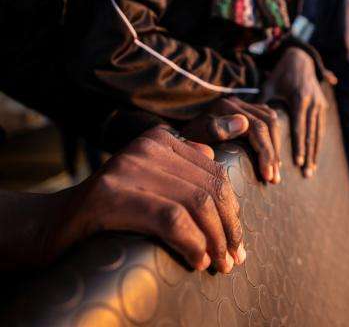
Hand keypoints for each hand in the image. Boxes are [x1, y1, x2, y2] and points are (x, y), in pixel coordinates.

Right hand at [45, 126, 243, 273]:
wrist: (54, 223)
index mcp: (161, 139)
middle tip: (234, 259)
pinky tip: (197, 262)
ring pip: (197, 203)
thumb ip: (181, 165)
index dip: (233, 211)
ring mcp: (129, 166)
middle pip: (211, 189)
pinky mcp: (113, 193)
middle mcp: (148, 146)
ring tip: (219, 265)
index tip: (237, 243)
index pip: (216, 173)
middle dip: (229, 229)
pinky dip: (192, 243)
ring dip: (216, 241)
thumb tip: (213, 153)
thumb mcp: (151, 181)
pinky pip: (172, 219)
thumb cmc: (112, 209)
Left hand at [182, 97, 280, 183]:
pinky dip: (272, 136)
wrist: (174, 140)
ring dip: (275, 146)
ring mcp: (240, 104)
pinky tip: (271, 155)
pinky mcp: (244, 110)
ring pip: (271, 120)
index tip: (268, 177)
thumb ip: (216, 129)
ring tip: (274, 171)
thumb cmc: (185, 143)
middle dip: (273, 153)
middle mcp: (235, 102)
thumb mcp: (196, 139)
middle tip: (274, 179)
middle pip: (269, 123)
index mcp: (224, 107)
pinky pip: (267, 118)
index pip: (258, 128)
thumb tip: (243, 122)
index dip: (267, 153)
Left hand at [260, 47, 327, 177]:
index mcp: (299, 98)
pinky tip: (314, 156)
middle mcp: (313, 102)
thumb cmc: (280, 74)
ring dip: (315, 152)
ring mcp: (320, 103)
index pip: (299, 127)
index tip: (296, 163)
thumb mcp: (269, 85)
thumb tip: (243, 122)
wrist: (301, 58)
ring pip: (318, 133)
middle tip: (306, 174)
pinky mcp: (323, 105)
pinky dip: (318, 142)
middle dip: (308, 155)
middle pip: (311, 134)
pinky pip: (321, 127)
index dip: (298, 146)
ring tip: (311, 170)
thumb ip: (259, 103)